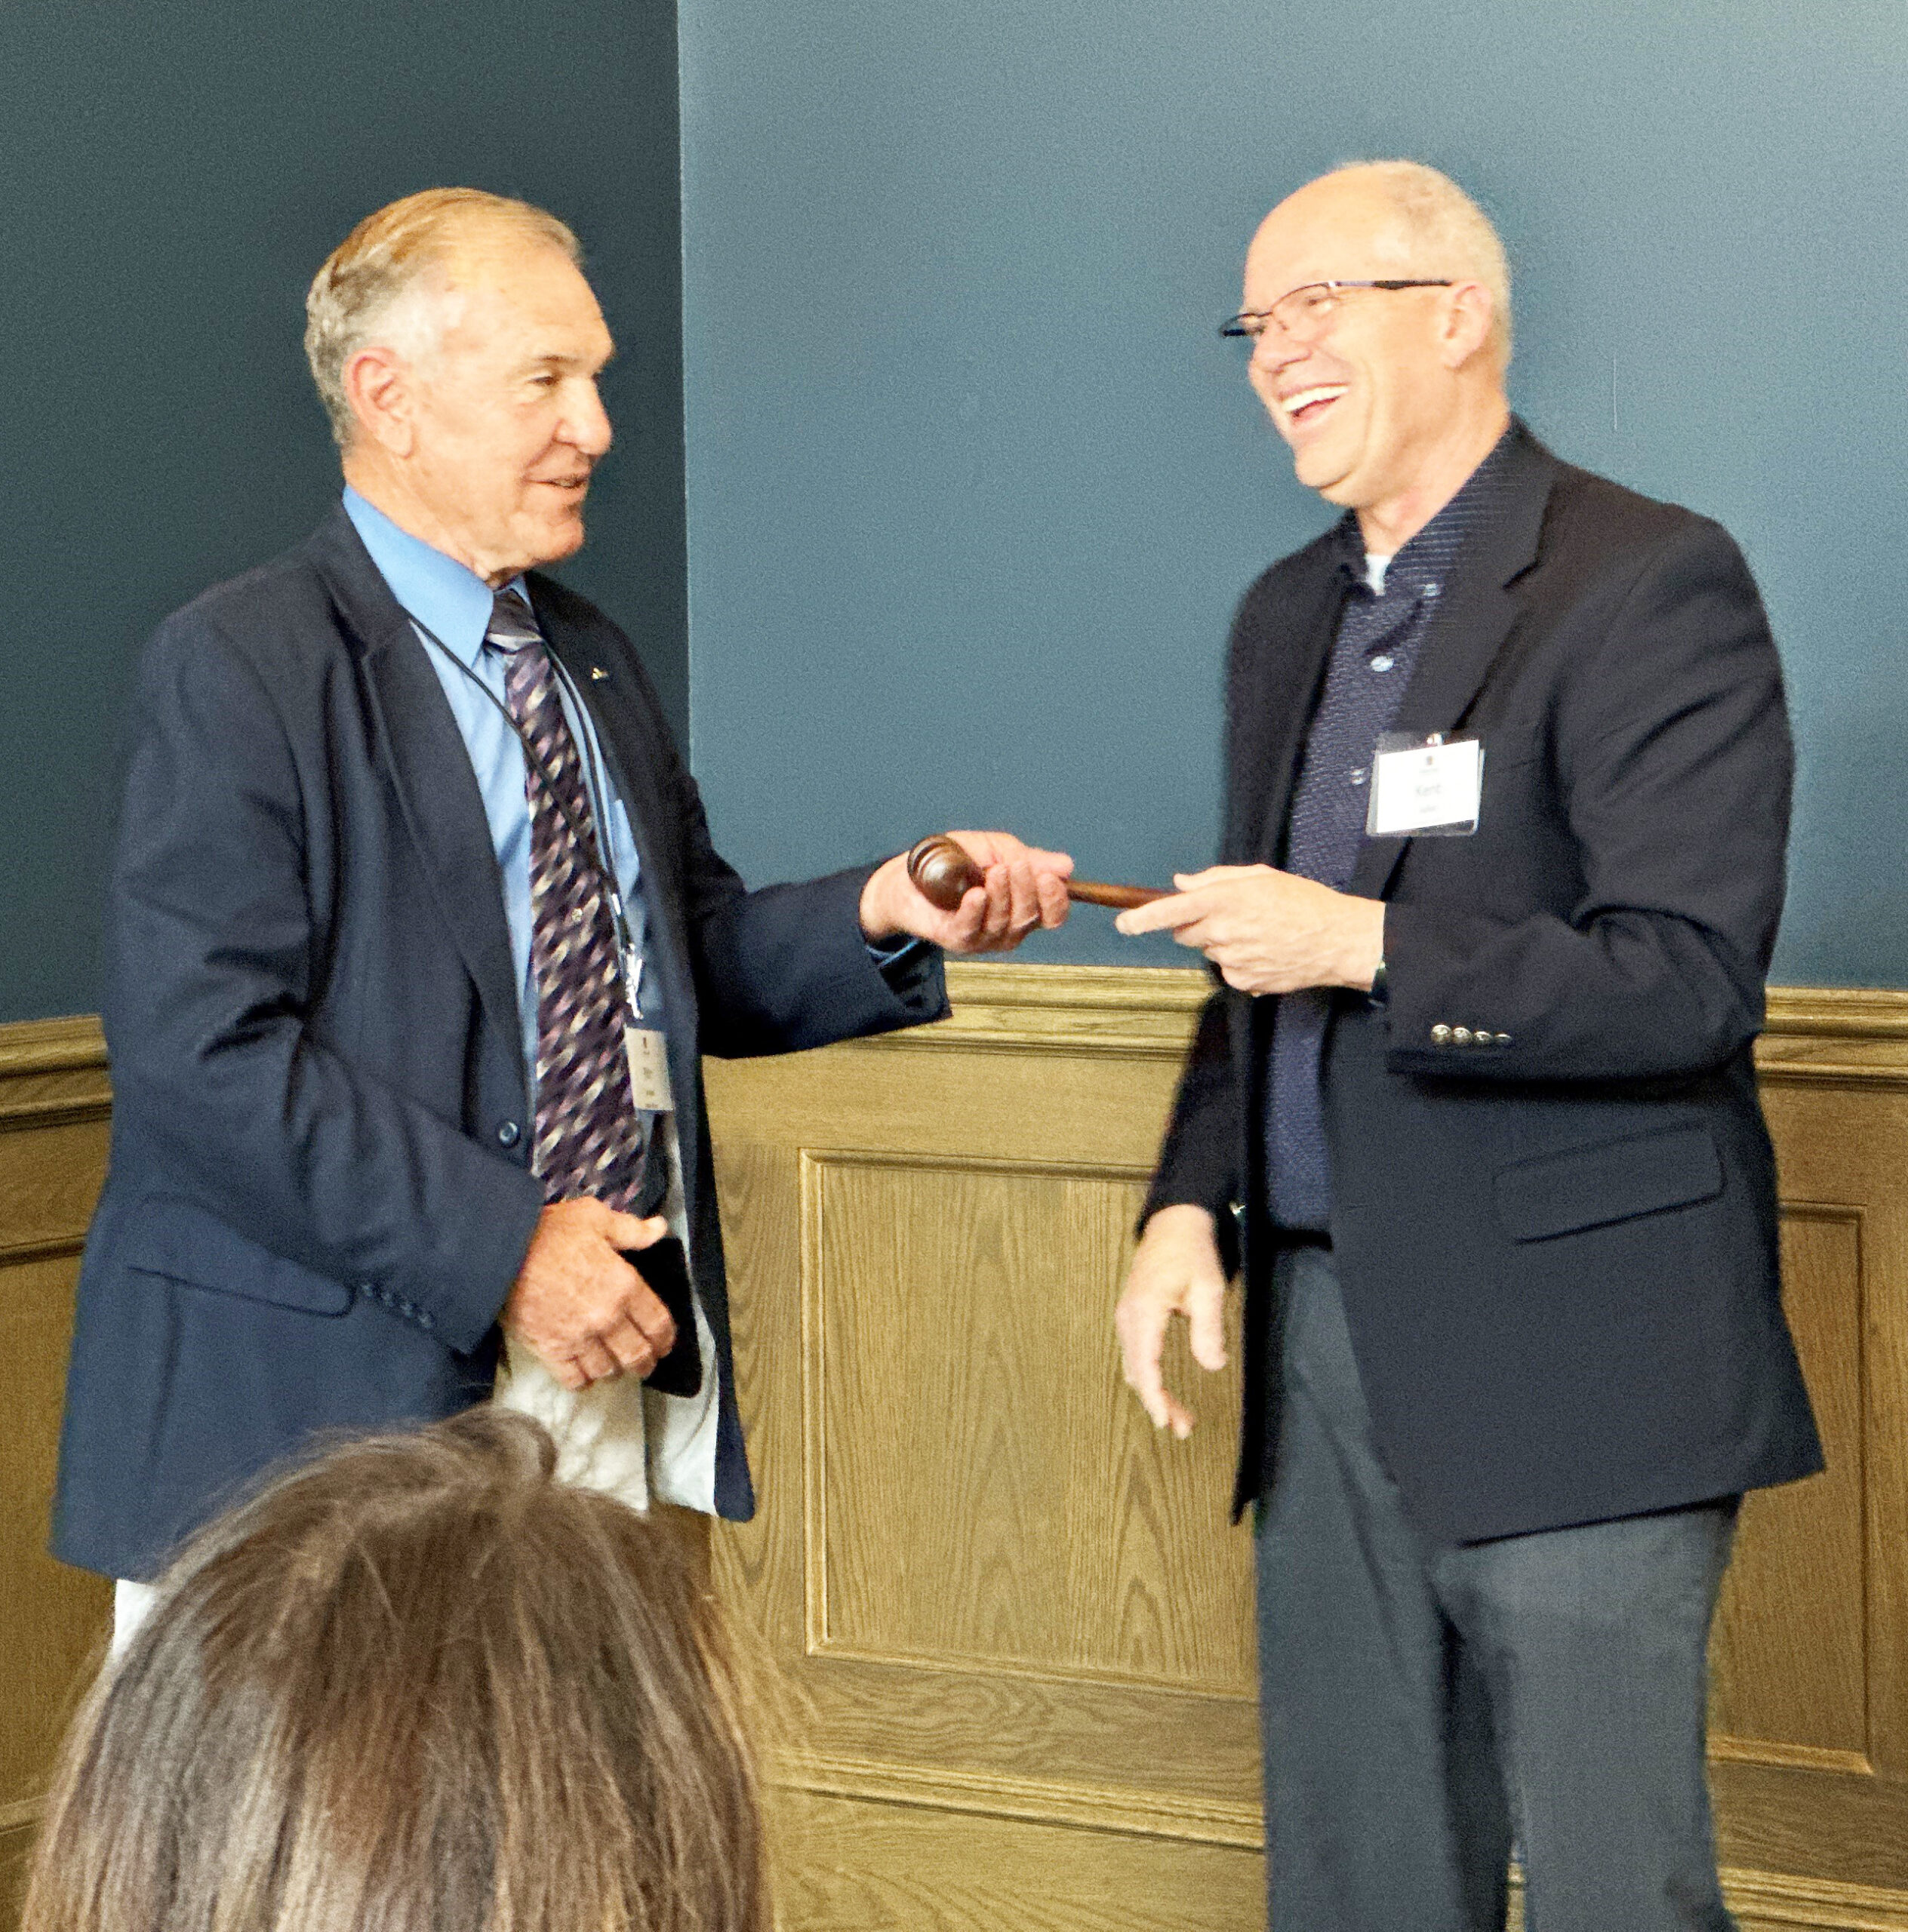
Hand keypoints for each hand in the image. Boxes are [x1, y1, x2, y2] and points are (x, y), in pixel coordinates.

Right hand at [501, 1198, 674, 1390]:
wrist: (501, 1252)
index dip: (665, 1339)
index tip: (665, 1344)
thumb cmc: (548, 1232)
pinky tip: (585, 1374)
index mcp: (624, 1286)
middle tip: (645, 1363)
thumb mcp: (595, 1217)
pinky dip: (583, 1381)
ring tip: (614, 1366)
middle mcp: (606, 1317)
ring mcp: (579, 1337)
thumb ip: (631, 1230)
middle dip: (645, 1362)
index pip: (658, 1324)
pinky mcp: (550, 1350)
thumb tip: (659, 1229)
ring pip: (608, 1370)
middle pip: (637, 1354)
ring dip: (614, 1371)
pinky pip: (574, 1379)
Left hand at [859, 830, 1073, 951]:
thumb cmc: (959, 860)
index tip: (1049, 877)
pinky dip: (976, 911)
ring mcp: (983, 937)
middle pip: (1029, 917)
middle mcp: (1008, 928)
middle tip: (1015, 864)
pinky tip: (976, 894)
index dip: (1056, 900)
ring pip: (1003, 923)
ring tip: (992, 870)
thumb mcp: (998, 850)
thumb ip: (1030, 858)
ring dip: (1002, 894)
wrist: (911, 872)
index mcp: (1024, 908)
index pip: (1053, 915)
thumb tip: (1066, 866)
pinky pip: (972, 929)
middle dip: (1026, 889)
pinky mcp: (956, 938)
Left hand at [1113, 863, 1383, 995]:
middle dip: (1195, 925)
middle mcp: (1224, 931)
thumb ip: (1215, 878)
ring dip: (1222, 942)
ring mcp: (1233, 960)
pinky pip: (1227, 971)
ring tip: (1258, 933)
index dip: (1142, 919)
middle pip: (1185, 933)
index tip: (1123, 923)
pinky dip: (1239, 962)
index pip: (1171, 910)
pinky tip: (1264, 951)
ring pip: (1208, 951)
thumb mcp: (1259, 877)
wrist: (1337, 939)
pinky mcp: (1244, 981)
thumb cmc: (1303, 903)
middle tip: (1229, 916)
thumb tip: (1182, 883)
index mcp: (1225, 899)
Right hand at [1115, 1204, 1229, 1437]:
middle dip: (1158, 1403)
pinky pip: (1135, 1355)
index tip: (1165, 1420)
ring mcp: (1127, 1317)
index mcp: (1144, 1310)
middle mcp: (1129, 1316)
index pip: (1145, 1365)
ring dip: (1153, 1392)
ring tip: (1179, 1416)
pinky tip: (1164, 1389)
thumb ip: (1209, 1329)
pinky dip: (1148, 1376)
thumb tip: (1212, 1364)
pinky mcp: (1132, 1317)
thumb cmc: (1190, 1252)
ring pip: (1135, 1366)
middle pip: (1137, 1372)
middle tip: (1183, 1427)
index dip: (1154, 1397)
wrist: (1173, 1224)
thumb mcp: (1208, 1288)